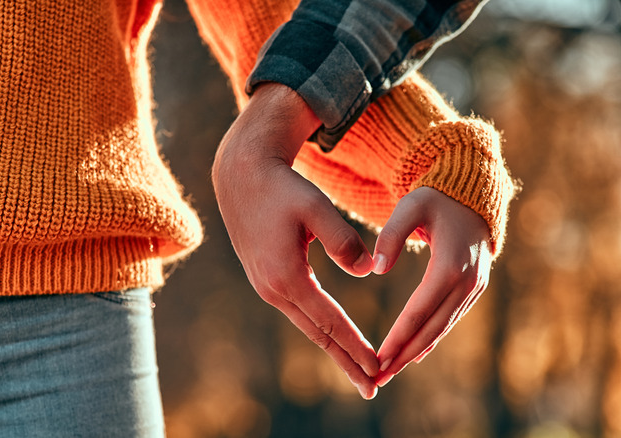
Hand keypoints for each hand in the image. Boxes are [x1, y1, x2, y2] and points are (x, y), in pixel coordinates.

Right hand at [212, 83, 378, 398]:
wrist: (242, 176)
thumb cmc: (283, 188)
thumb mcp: (316, 207)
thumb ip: (343, 240)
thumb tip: (367, 270)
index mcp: (287, 276)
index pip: (329, 321)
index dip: (355, 346)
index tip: (378, 366)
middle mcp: (273, 289)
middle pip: (317, 335)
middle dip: (346, 362)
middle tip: (372, 388)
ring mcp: (267, 287)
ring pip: (308, 327)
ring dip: (334, 350)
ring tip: (359, 371)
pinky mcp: (267, 280)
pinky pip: (300, 313)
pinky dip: (321, 330)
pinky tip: (334, 339)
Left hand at [372, 187, 492, 386]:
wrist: (472, 194)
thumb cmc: (436, 198)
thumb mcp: (411, 206)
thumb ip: (390, 235)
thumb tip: (376, 269)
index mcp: (451, 265)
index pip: (420, 310)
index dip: (399, 337)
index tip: (378, 358)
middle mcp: (467, 282)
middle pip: (432, 328)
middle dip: (404, 355)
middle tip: (378, 378)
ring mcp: (475, 287)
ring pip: (442, 328)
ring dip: (416, 352)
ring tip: (389, 372)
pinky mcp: (474, 289)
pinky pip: (450, 319)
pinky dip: (431, 338)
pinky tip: (414, 355)